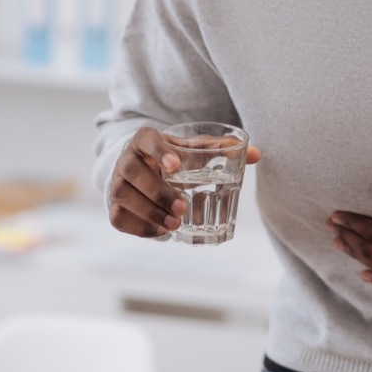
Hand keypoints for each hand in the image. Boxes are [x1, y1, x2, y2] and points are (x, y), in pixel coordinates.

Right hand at [107, 126, 260, 237]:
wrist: (143, 168)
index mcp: (145, 140)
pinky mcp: (114, 205)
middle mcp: (126, 159)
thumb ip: (221, 150)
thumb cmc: (173, 157)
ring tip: (175, 224)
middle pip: (132, 171)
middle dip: (156, 191)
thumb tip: (257, 154)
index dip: (158, 151)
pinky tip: (162, 232)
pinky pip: (118, 218)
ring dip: (149, 212)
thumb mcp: (193, 149)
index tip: (176, 166)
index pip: (145, 139)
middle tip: (182, 207)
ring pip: (122, 196)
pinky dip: (140, 228)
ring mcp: (115, 182)